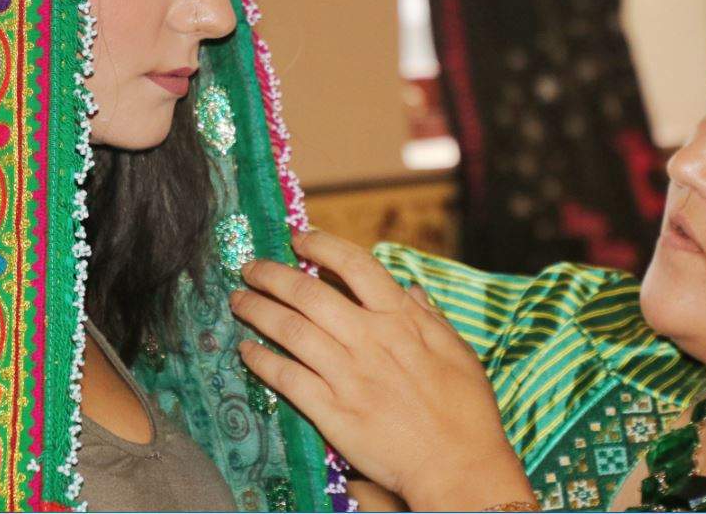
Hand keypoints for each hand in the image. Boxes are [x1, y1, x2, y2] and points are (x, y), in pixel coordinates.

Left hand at [229, 230, 535, 511]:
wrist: (458, 468)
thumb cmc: (467, 411)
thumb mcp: (458, 351)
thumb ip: (430, 318)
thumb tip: (411, 290)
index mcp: (402, 320)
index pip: (355, 265)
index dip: (322, 245)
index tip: (298, 237)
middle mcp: (369, 340)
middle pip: (308, 294)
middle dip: (273, 275)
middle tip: (251, 267)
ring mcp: (347, 375)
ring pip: (290, 330)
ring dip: (258, 311)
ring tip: (238, 301)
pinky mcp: (332, 411)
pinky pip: (287, 378)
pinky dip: (262, 361)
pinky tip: (245, 351)